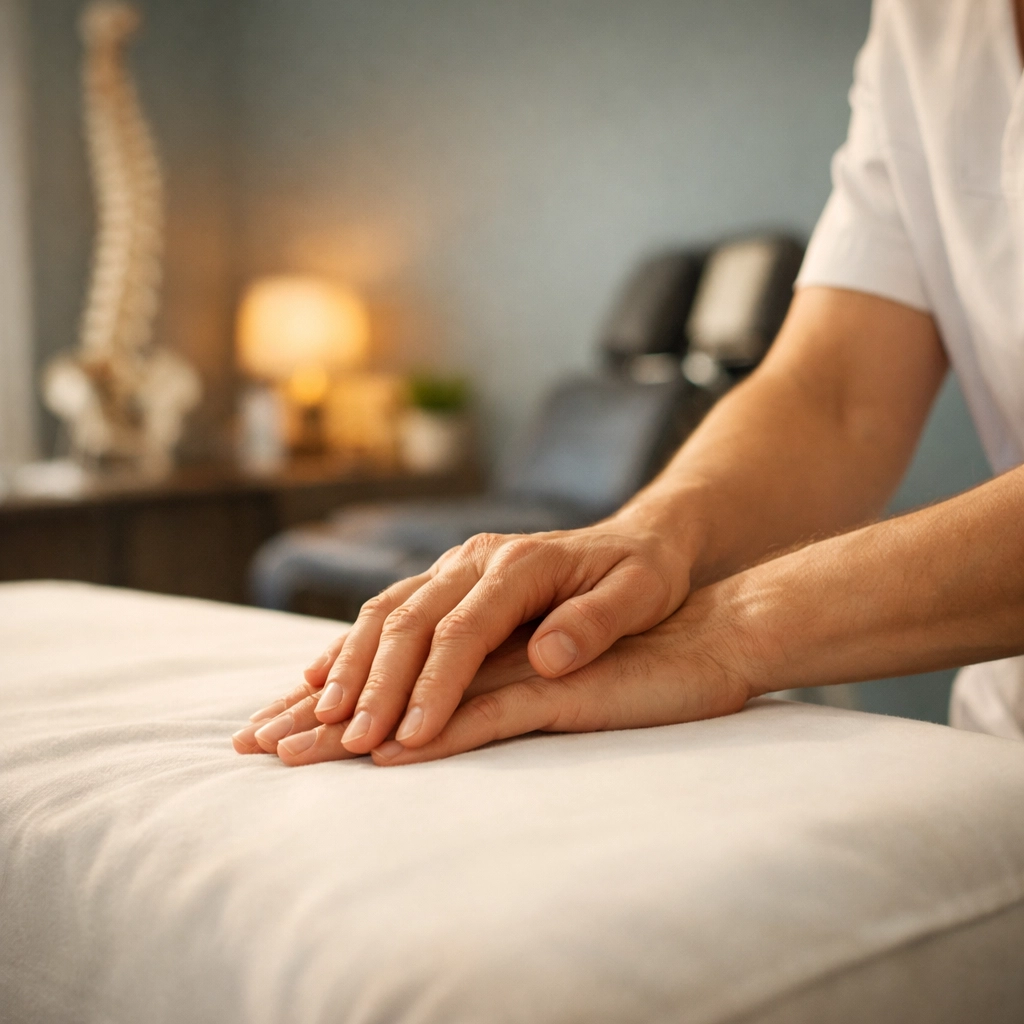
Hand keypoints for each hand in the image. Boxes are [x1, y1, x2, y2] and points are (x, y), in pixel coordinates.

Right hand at [234, 583, 754, 766]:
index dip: (433, 685)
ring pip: (383, 614)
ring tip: (304, 720)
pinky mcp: (444, 582)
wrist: (634, 540)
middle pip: (408, 621)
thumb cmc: (643, 575)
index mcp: (520, 564)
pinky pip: (384, 612)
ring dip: (343, 669)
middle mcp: (474, 559)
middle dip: (371, 685)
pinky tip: (315, 681)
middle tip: (340, 743)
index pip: (464, 630)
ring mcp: (453, 567)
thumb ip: (598, 621)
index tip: (409, 738)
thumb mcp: (641, 592)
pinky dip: (346, 649)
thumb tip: (548, 658)